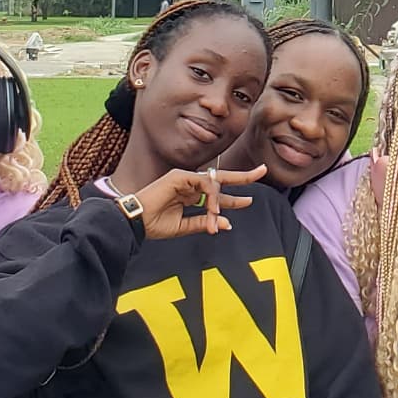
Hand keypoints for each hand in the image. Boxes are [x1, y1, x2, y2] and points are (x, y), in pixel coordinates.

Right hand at [131, 165, 265, 239]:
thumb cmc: (154, 224)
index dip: (235, 196)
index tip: (250, 199)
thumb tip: (227, 223)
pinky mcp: (179, 176)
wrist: (134, 223)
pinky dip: (212, 197)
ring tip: (217, 215)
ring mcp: (185, 178)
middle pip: (221, 179)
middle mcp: (190, 184)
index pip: (218, 192)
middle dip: (243, 176)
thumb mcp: (184, 226)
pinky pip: (204, 184)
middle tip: (262, 171)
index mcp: (191, 195)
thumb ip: (205, 222)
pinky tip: (212, 209)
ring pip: (214, 183)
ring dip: (222, 200)